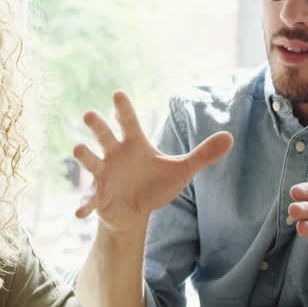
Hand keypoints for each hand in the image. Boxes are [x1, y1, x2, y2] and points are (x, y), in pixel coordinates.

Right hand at [73, 90, 232, 232]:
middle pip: (105, 136)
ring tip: (76, 148)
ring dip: (84, 155)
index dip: (124, 108)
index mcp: (134, 144)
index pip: (129, 122)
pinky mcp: (99, 196)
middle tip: (90, 114)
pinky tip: (79, 213)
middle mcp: (115, 154)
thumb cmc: (154, 183)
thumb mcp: (181, 170)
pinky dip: (84, 205)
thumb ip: (203, 155)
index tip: (118, 93)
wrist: (136, 210)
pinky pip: (90, 199)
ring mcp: (104, 174)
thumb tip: (231, 137)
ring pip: (91, 161)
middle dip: (98, 126)